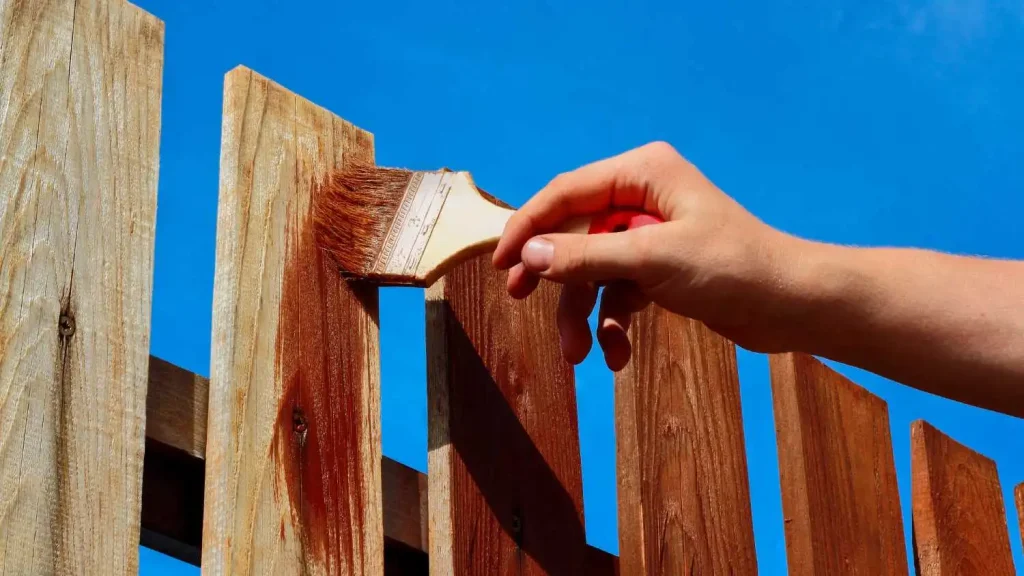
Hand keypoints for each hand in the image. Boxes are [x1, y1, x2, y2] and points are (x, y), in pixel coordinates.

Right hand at [492, 141, 800, 369]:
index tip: (501, 264)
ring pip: (594, 270)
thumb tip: (529, 252)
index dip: (528, 226)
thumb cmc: (733, 268)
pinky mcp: (661, 269)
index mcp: (642, 173)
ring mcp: (651, 235)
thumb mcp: (652, 259)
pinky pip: (619, 292)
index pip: (566, 193)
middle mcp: (642, 197)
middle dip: (554, 275)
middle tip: (521, 299)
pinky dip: (613, 323)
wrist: (793, 306)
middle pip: (574, 233)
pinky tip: (617, 355)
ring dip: (582, 312)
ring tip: (578, 354)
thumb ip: (586, 255)